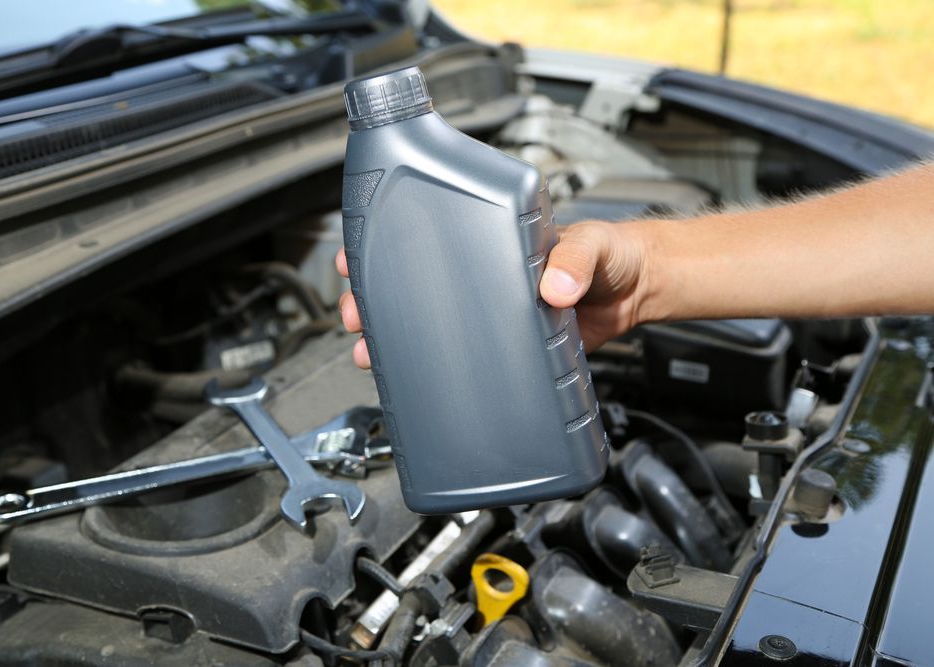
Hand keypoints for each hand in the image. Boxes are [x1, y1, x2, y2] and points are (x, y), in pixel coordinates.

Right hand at [335, 220, 653, 368]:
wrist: (641, 291)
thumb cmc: (615, 253)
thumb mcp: (592, 245)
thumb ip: (574, 261)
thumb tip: (552, 288)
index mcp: (492, 239)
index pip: (425, 232)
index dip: (382, 243)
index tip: (354, 256)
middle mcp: (482, 273)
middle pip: (412, 282)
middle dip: (373, 298)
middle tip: (354, 314)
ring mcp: (491, 310)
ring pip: (428, 320)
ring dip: (393, 335)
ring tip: (369, 353)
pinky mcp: (507, 344)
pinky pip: (461, 354)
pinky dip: (432, 365)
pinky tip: (413, 378)